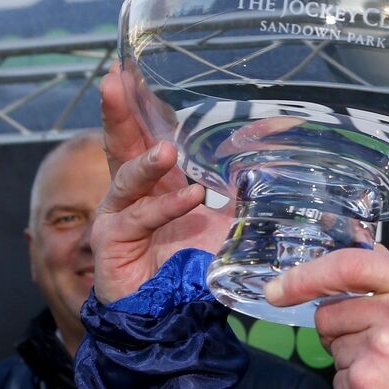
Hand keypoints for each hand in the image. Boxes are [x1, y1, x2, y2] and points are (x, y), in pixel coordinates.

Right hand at [92, 64, 231, 303]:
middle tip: (116, 80)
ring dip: (146, 163)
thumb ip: (245, 191)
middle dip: (119, 112)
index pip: (149, 137)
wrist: (176, 316)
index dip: (145, 107)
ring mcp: (119, 216)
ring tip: (167, 151)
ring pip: (126, 179)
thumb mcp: (230, 222)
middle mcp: (135, 195)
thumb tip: (275, 154)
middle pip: (122, 145)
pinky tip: (190, 199)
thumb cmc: (197, 267)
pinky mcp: (112, 242)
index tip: (137, 73)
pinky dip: (165, 208)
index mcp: (159, 183)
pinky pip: (138, 219)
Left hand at [264, 248, 388, 388]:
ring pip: (334, 349)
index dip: (306, 276)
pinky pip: (339, 381)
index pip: (348, 266)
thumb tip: (363, 246)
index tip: (279, 288)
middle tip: (380, 340)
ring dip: (353, 358)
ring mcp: (377, 351)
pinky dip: (358, 387)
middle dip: (343, 328)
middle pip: (329, 314)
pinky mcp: (365, 386)